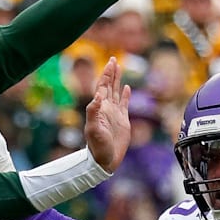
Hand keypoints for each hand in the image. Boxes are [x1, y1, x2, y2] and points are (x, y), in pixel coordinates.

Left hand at [85, 58, 131, 172]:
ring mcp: (115, 113)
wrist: (105, 159)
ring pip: (116, 92)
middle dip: (111, 73)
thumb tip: (98, 95)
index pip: (102, 87)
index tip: (111, 62)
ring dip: (117, 80)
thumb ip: (93, 111)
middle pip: (109, 86)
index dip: (106, 74)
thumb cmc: (97, 146)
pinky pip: (124, 103)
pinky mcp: (123, 120)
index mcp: (99, 108)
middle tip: (114, 59)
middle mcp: (106, 108)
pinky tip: (126, 87)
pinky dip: (125, 95)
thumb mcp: (93, 129)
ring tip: (119, 68)